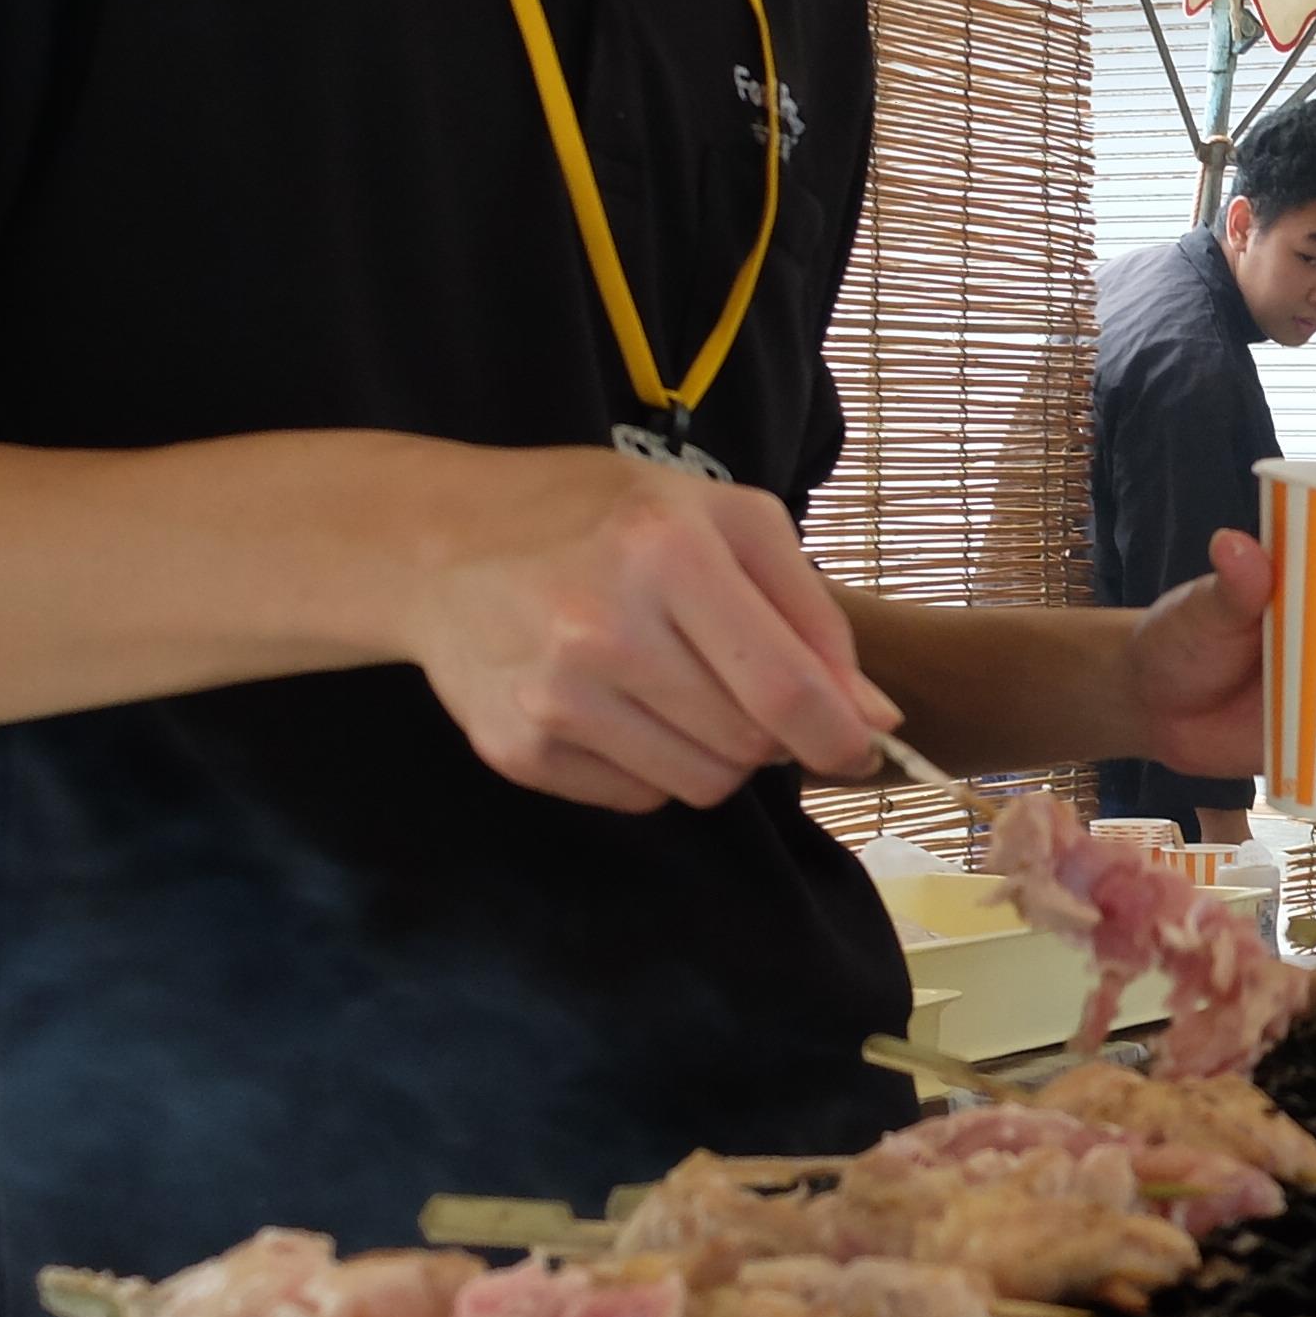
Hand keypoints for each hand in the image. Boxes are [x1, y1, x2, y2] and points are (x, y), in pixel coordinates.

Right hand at [401, 449, 896, 812]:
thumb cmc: (604, 518)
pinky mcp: (515, 749)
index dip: (840, 734)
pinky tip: (619, 704)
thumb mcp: (723, 521)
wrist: (440, 542)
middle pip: (749, 745)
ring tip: (675, 685)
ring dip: (713, 751)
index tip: (859, 744)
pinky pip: (637, 797)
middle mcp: (604, 630)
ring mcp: (552, 697)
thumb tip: (875, 718)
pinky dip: (650, 764)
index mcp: (668, 554)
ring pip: (700, 784)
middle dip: (768, 728)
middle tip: (738, 680)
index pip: (786, 689)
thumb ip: (811, 614)